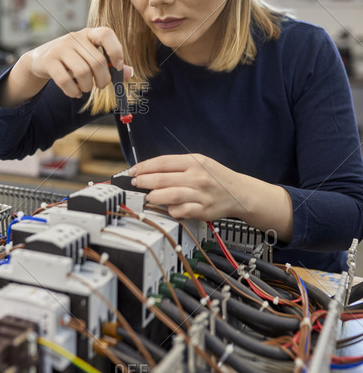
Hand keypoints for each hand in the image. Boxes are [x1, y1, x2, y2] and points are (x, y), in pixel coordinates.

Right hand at [0, 27, 131, 106]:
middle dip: (103, 79)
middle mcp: (75, 38)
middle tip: (101, 85)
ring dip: (88, 87)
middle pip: (97, 61)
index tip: (117, 66)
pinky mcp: (49, 61)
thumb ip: (110, 64)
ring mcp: (60, 48)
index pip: (106, 34)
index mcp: (89, 34)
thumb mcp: (90, 57)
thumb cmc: (72, 59)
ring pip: (82, 72)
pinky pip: (65, 80)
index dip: (115, 50)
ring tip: (86, 89)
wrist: (40, 59)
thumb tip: (129, 72)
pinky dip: (73, 91)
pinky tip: (75, 93)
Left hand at [129, 153, 245, 220]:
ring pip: (170, 195)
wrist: (239, 192)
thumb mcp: (200, 162)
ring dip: (154, 196)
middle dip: (144, 181)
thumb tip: (150, 169)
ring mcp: (200, 194)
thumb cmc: (215, 177)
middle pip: (162, 179)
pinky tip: (167, 207)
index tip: (133, 170)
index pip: (163, 162)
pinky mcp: (203, 210)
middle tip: (135, 183)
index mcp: (194, 161)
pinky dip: (171, 210)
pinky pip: (181, 211)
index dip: (144, 166)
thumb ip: (178, 165)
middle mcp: (197, 177)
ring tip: (148, 196)